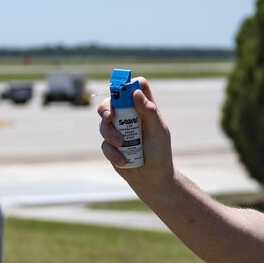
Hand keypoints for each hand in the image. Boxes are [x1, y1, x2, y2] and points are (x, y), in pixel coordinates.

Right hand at [98, 77, 175, 192]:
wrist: (152, 178)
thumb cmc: (160, 153)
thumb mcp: (159, 131)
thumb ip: (149, 111)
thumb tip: (136, 92)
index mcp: (145, 109)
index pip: (136, 87)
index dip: (128, 84)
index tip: (122, 90)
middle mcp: (129, 116)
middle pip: (112, 102)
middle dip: (107, 108)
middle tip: (109, 117)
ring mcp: (118, 130)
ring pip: (104, 123)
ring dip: (111, 134)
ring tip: (122, 145)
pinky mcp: (111, 145)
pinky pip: (104, 143)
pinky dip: (113, 152)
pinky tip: (123, 160)